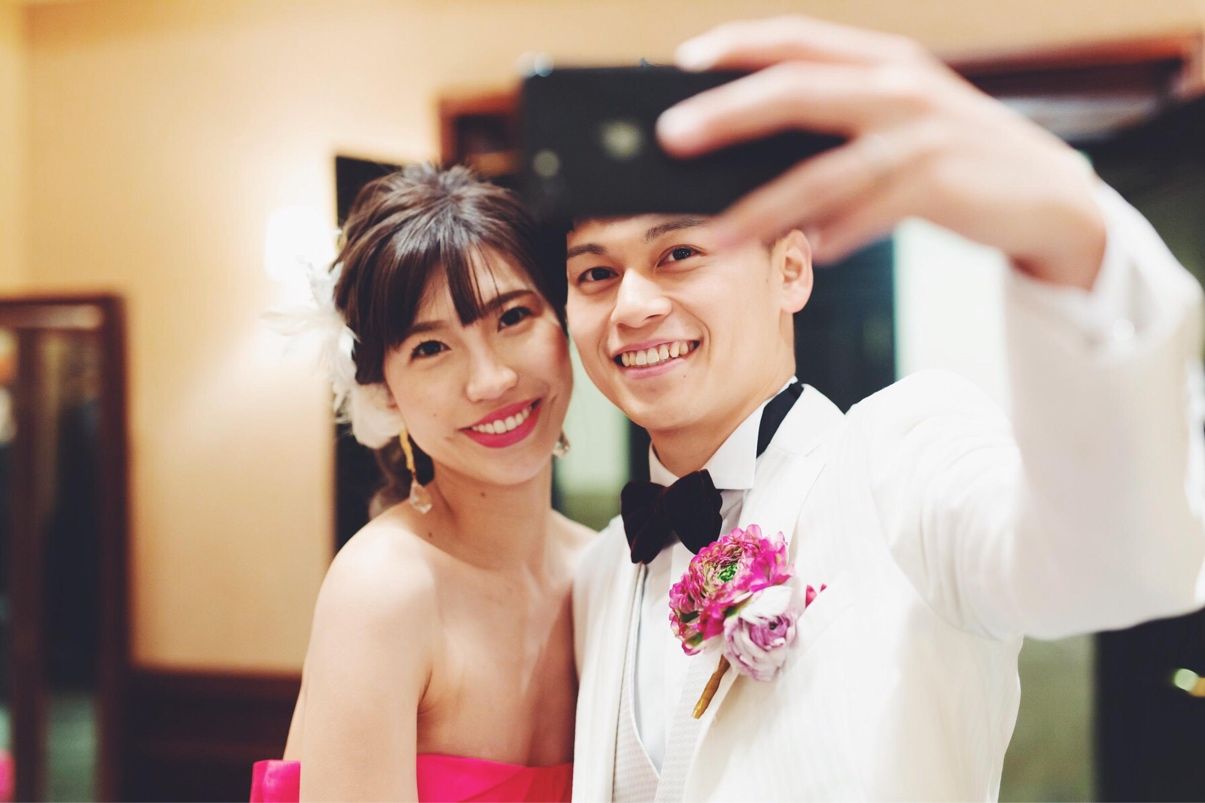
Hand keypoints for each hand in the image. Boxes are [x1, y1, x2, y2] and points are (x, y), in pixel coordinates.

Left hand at [657, 16, 1105, 289]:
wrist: (1047, 194)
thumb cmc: (954, 157)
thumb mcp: (898, 118)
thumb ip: (837, 119)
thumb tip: (751, 150)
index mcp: (882, 61)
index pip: (797, 38)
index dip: (737, 44)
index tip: (682, 61)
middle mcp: (898, 86)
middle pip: (796, 91)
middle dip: (727, 113)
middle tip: (671, 136)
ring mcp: (920, 134)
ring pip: (822, 172)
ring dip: (764, 208)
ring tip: (720, 235)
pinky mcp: (939, 184)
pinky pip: (867, 217)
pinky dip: (834, 236)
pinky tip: (811, 253)